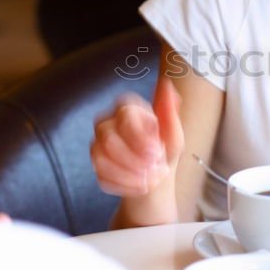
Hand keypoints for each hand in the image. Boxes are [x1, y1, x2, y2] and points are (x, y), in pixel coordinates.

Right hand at [90, 77, 183, 197]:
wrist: (156, 175)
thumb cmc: (165, 149)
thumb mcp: (173, 133)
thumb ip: (169, 111)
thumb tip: (167, 84)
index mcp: (127, 107)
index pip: (125, 116)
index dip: (140, 137)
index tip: (157, 152)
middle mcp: (107, 121)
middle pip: (110, 140)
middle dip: (135, 160)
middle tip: (156, 168)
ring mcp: (97, 143)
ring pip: (101, 159)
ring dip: (130, 174)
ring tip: (150, 179)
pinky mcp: (96, 164)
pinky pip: (101, 175)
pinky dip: (125, 185)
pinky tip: (140, 185)